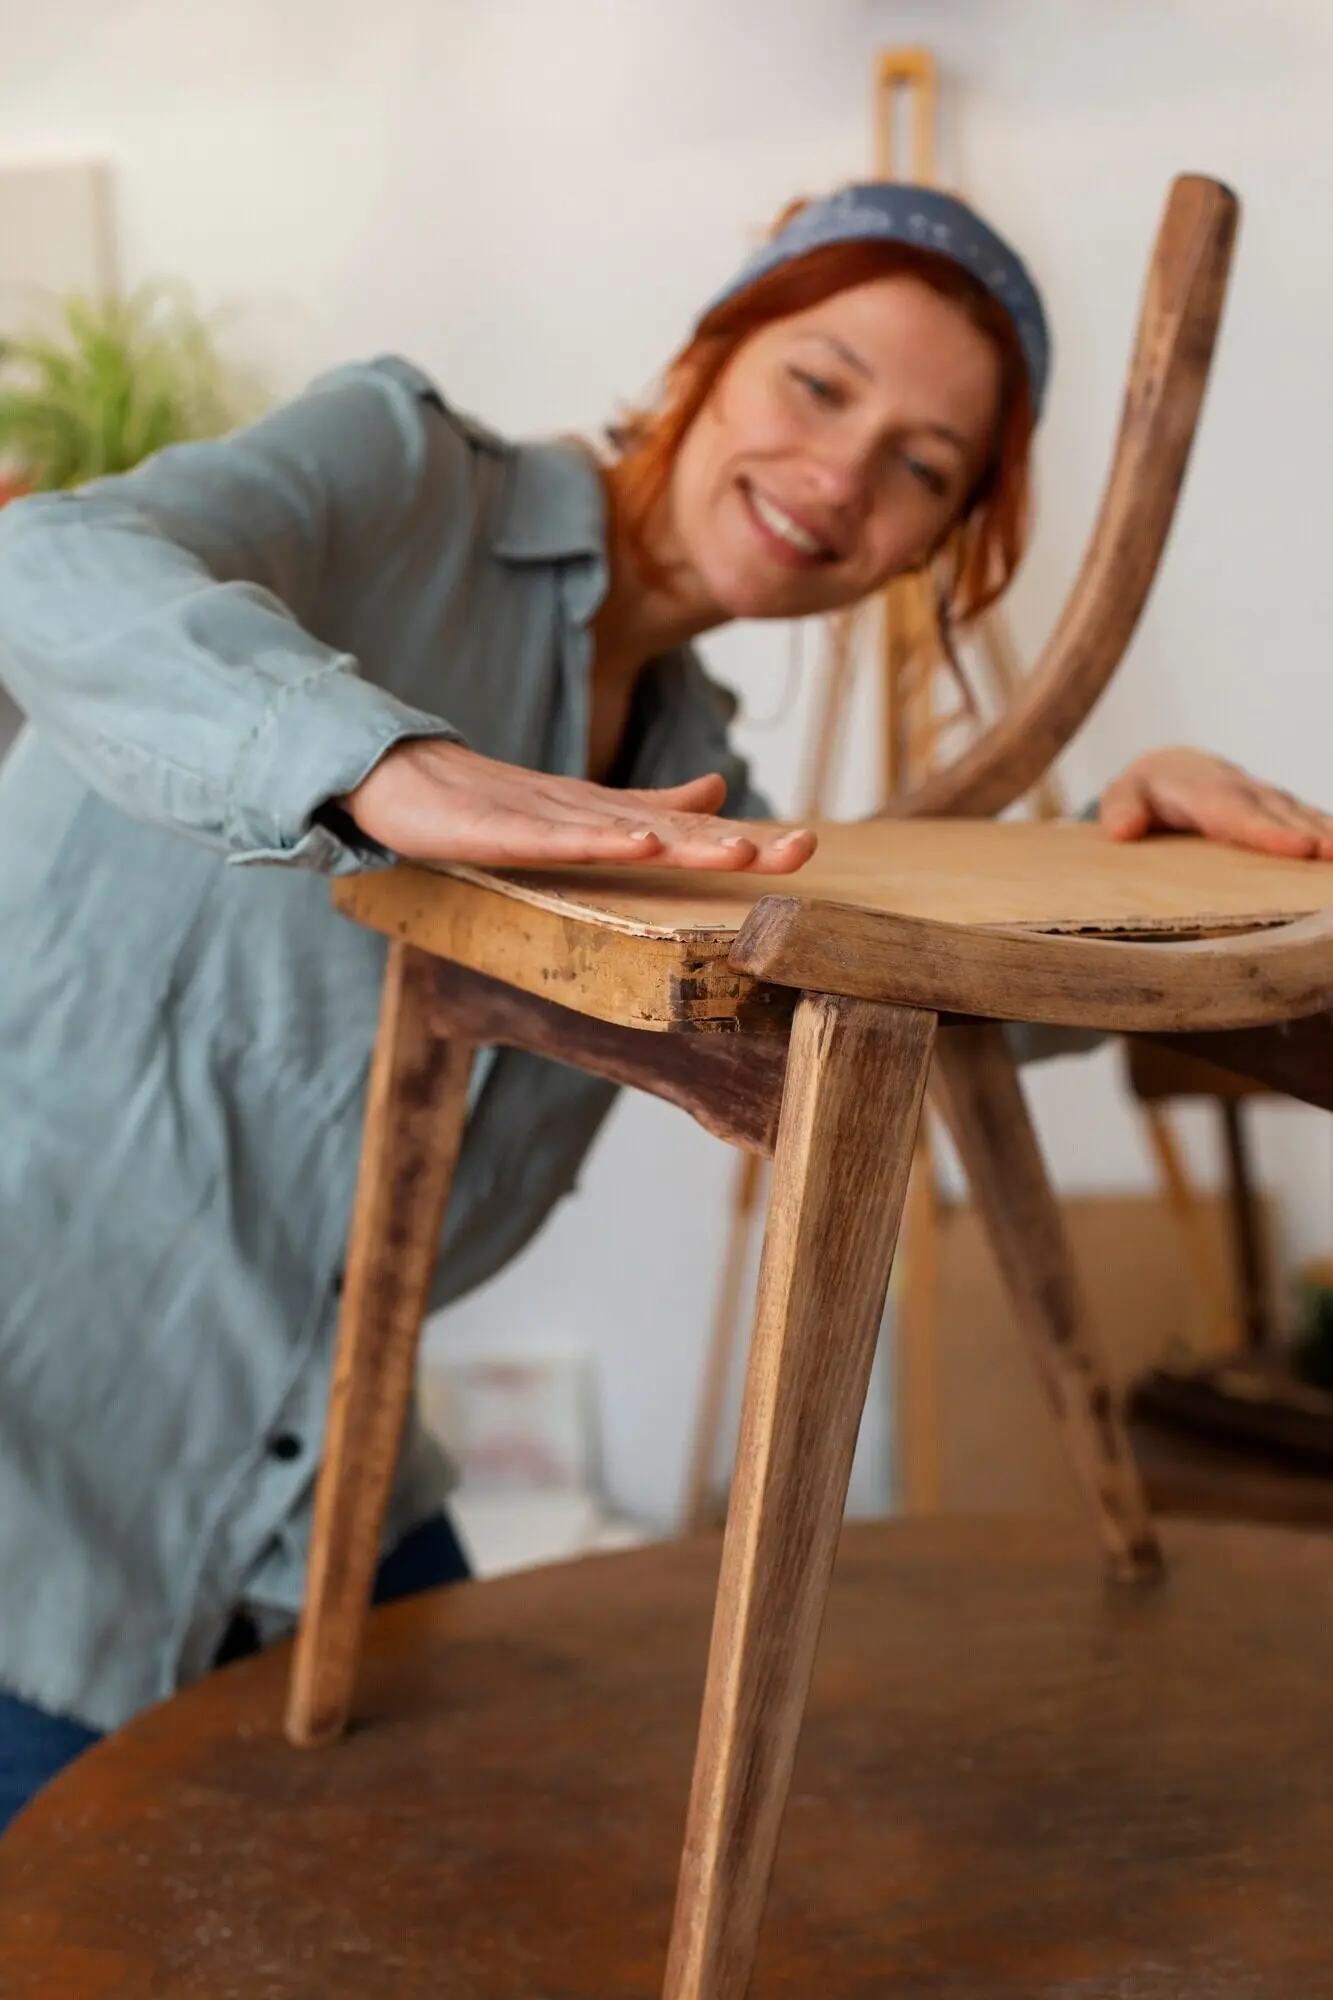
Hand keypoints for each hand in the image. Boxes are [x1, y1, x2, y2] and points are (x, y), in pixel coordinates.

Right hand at [344, 740, 816, 872]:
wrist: (396, 776)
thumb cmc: (486, 799)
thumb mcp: (579, 811)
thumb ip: (648, 806)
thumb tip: (717, 793)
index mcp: (607, 816)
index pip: (687, 831)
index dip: (744, 839)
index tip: (806, 849)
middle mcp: (587, 812)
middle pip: (673, 831)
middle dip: (736, 843)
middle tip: (802, 850)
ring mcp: (544, 818)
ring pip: (625, 833)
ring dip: (685, 842)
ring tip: (741, 851)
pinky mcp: (500, 831)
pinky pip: (556, 840)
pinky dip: (599, 841)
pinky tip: (640, 843)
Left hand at [1099, 747, 1332, 860]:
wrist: (1173, 769)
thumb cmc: (1146, 791)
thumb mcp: (1122, 794)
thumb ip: (1120, 808)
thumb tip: (1124, 830)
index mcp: (1207, 792)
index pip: (1239, 814)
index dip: (1269, 832)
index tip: (1300, 848)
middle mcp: (1245, 792)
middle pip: (1282, 816)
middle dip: (1312, 835)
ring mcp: (1267, 800)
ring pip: (1302, 816)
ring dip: (1328, 834)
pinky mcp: (1280, 810)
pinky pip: (1309, 820)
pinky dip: (1328, 832)